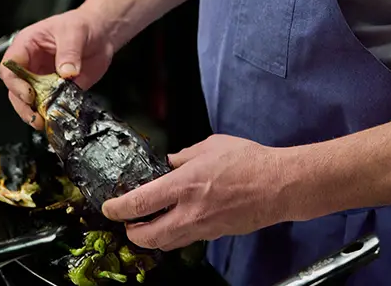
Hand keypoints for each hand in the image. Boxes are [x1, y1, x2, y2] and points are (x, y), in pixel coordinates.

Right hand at [0, 8, 116, 129]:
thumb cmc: (81, 25)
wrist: (101, 35)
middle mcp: (31, 64)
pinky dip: (51, 115)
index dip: (15, 82)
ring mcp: (42, 79)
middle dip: (22, 104)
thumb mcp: (74, 32)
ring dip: (35, 113)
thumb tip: (66, 71)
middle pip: (15, 88)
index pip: (10, 66)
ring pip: (29, 101)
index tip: (29, 93)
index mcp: (26, 46)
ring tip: (44, 122)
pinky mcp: (56, 91)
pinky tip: (56, 120)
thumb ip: (69, 52)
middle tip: (35, 116)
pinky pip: (49, 105)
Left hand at [101, 134, 286, 250]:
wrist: (281, 185)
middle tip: (126, 222)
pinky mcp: (217, 235)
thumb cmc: (248, 161)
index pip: (140, 203)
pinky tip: (175, 221)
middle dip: (131, 233)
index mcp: (184, 185)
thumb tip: (167, 163)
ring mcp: (204, 227)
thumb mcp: (208, 146)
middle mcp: (191, 211)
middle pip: (149, 236)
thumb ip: (182, 156)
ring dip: (152, 237)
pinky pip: (188, 239)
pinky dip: (175, 234)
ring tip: (146, 223)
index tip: (108, 208)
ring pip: (167, 243)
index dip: (118, 209)